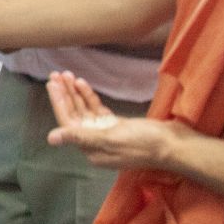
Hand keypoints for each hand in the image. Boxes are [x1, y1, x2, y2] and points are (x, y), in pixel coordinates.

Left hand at [44, 71, 180, 169]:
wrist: (173, 144)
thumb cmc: (144, 143)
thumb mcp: (110, 139)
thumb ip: (79, 137)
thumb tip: (50, 138)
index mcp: (91, 149)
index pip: (67, 122)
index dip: (58, 102)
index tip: (52, 83)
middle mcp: (95, 142)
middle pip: (74, 115)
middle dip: (64, 94)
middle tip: (55, 74)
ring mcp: (106, 133)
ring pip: (85, 110)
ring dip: (75, 93)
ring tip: (67, 75)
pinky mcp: (116, 125)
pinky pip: (97, 109)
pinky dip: (90, 97)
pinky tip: (82, 84)